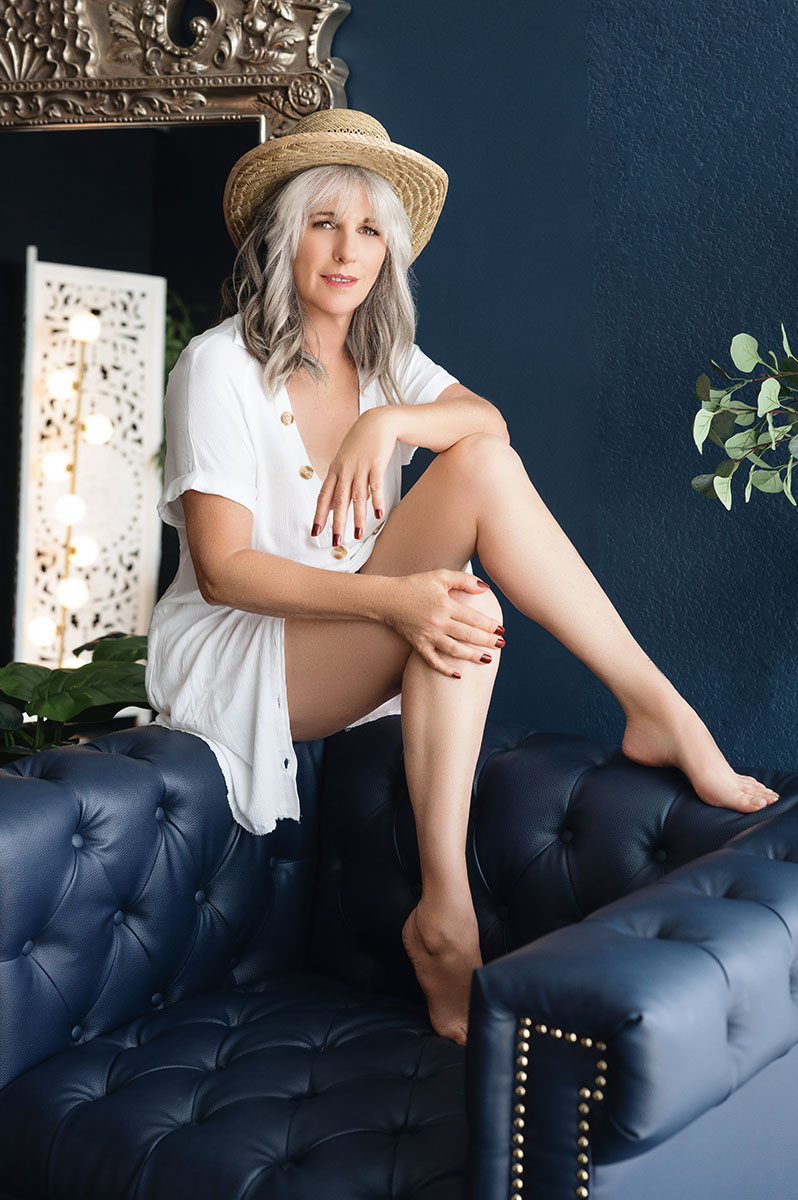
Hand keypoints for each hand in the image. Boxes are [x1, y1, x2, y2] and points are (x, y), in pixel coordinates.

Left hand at [311, 408, 396, 542]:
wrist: (377, 422)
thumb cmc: (360, 443)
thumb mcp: (344, 462)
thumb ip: (337, 484)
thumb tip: (330, 506)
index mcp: (335, 470)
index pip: (324, 496)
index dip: (319, 515)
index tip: (315, 532)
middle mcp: (345, 470)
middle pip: (339, 500)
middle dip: (337, 522)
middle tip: (336, 541)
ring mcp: (361, 467)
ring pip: (358, 496)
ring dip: (357, 517)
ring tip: (357, 535)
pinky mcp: (376, 463)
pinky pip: (376, 486)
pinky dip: (377, 501)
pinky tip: (379, 515)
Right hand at [382, 570, 503, 676]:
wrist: (387, 598)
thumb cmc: (415, 585)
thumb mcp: (439, 576)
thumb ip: (464, 580)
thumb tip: (485, 588)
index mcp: (445, 604)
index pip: (473, 617)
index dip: (489, 624)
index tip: (501, 629)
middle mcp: (438, 622)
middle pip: (467, 634)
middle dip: (487, 641)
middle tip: (501, 644)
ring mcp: (427, 635)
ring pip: (454, 650)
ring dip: (472, 656)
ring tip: (487, 660)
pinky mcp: (418, 645)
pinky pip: (433, 661)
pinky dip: (445, 669)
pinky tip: (458, 675)